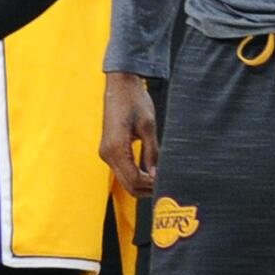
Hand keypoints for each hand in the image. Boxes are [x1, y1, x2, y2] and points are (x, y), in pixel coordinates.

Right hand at [99, 71, 160, 196]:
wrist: (120, 84)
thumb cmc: (134, 101)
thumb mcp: (148, 126)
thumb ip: (152, 153)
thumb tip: (157, 176)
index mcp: (115, 148)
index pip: (134, 179)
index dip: (152, 185)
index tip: (169, 183)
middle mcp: (106, 153)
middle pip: (128, 184)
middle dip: (148, 189)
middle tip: (168, 184)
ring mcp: (105, 152)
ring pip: (125, 180)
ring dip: (142, 183)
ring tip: (162, 178)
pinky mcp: (109, 149)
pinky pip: (122, 170)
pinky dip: (136, 175)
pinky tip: (151, 172)